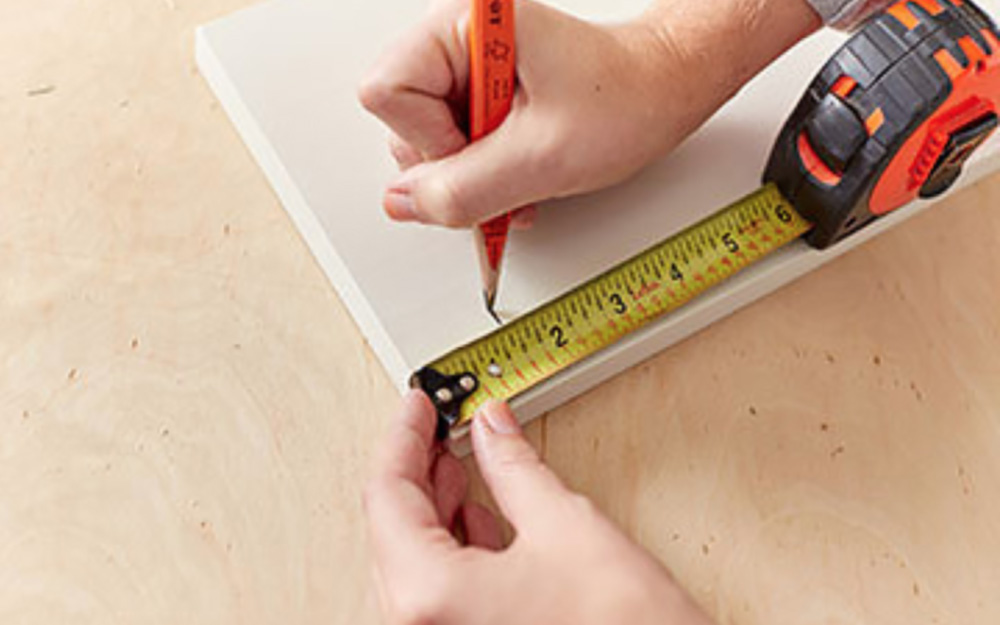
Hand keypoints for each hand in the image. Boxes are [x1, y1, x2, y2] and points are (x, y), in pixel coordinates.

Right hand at [359, 0, 818, 227]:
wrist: (667, 91)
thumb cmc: (628, 99)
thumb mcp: (542, 158)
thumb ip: (464, 188)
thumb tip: (404, 203)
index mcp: (466, 25)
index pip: (387, 91)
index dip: (429, 139)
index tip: (480, 150)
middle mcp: (458, 39)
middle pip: (401, 120)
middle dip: (452, 163)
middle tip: (507, 162)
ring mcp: (467, 66)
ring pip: (425, 139)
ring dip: (470, 175)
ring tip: (521, 167)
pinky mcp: (480, 91)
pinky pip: (452, 143)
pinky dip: (482, 172)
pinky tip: (518, 171)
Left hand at [363, 390, 713, 624]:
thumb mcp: (565, 527)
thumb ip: (514, 468)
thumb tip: (493, 429)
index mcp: (428, 597)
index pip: (388, 496)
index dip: (404, 438)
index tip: (418, 407)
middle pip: (392, 531)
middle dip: (419, 474)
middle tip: (436, 429)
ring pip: (411, 564)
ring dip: (434, 511)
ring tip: (458, 465)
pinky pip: (435, 595)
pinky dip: (450, 552)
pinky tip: (476, 520)